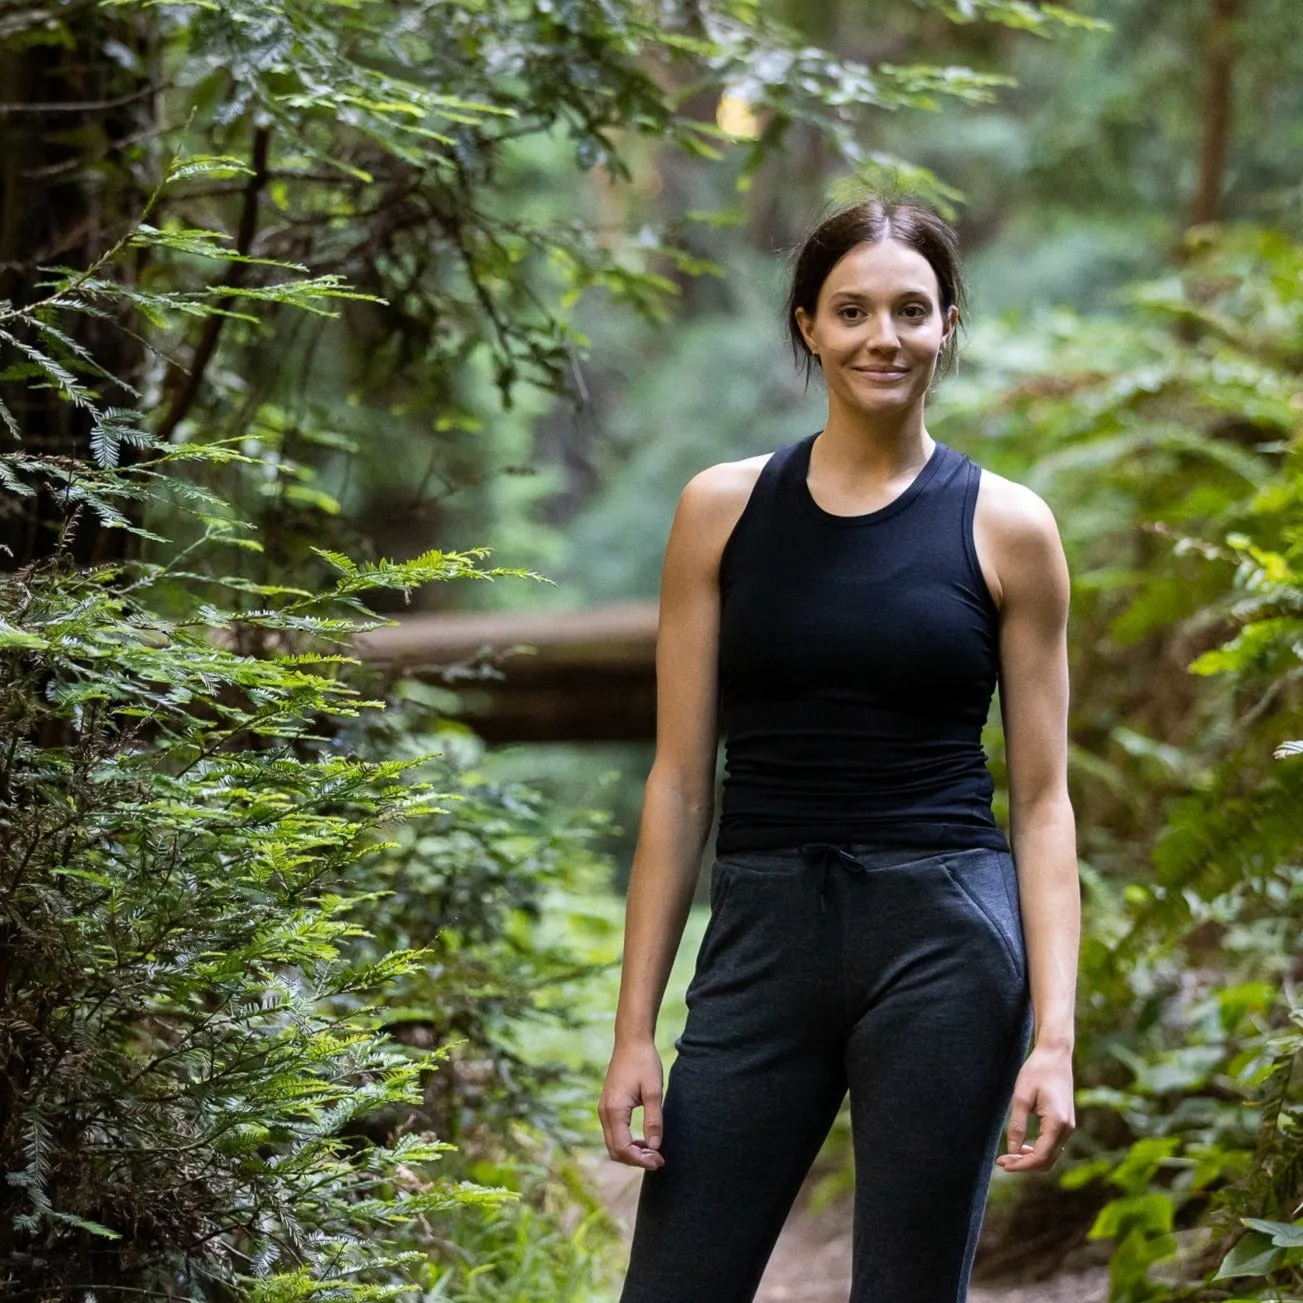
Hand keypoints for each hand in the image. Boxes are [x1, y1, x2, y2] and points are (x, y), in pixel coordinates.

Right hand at [599, 1037, 665, 1169]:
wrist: (631, 1040)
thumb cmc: (644, 1062)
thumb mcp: (653, 1091)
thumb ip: (653, 1120)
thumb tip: (654, 1147)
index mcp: (615, 1110)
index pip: (623, 1148)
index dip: (641, 1161)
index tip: (660, 1161)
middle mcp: (604, 1112)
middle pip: (615, 1150)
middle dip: (636, 1160)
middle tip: (658, 1159)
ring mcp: (604, 1108)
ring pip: (613, 1143)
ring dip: (631, 1152)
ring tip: (653, 1151)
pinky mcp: (607, 1105)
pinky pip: (613, 1132)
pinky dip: (627, 1142)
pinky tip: (643, 1139)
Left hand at [995, 1042, 1074, 1173]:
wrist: (1055, 1056)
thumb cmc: (1036, 1071)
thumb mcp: (1021, 1097)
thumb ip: (1017, 1125)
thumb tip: (1012, 1150)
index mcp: (1057, 1123)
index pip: (1040, 1156)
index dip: (1021, 1164)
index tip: (1003, 1164)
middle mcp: (1067, 1129)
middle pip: (1047, 1161)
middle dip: (1025, 1164)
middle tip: (1002, 1161)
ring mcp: (1069, 1127)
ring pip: (1051, 1155)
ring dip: (1031, 1159)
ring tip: (1010, 1155)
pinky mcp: (1066, 1123)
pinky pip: (1053, 1145)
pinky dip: (1038, 1150)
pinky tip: (1023, 1146)